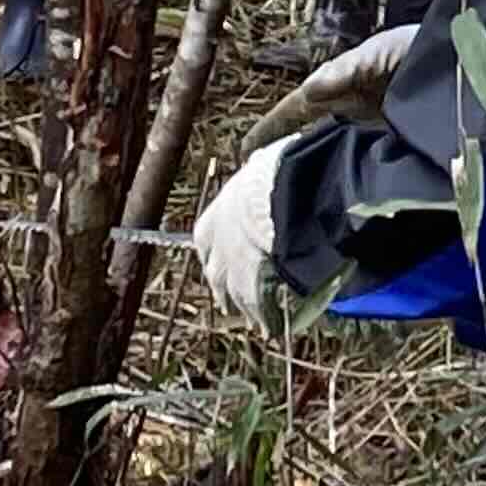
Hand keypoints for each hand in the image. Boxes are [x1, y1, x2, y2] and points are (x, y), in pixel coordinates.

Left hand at [192, 142, 285, 321]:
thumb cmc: (273, 175)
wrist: (280, 199)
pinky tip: (273, 326)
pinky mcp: (254, 289)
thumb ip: (256, 170)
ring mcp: (234, 272)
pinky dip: (266, 319)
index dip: (212, 251)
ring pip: (234, 296)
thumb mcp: (259, 165)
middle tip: (229, 299)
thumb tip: (261, 159)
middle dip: (222, 286)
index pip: (204, 240)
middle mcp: (217, 248)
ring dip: (243, 307)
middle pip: (215, 274)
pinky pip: (259, 310)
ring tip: (253, 320)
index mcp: (213, 218)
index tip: (217, 258)